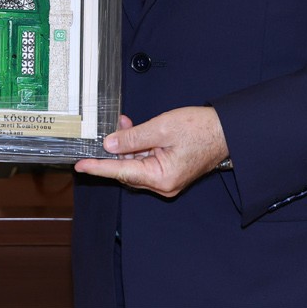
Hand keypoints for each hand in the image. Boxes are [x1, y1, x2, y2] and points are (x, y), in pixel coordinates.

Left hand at [74, 107, 229, 198]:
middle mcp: (164, 184)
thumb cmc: (201, 129)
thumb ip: (133, 138)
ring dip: (128, 146)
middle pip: (128, 170)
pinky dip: (139, 147)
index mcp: (162, 178)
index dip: (98, 168)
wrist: (226, 130)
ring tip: (124, 123)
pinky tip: (135, 130)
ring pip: (137, 164)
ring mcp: (168, 179)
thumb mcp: (161, 128)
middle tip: (105, 132)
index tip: (80, 166)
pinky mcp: (171, 171)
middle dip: (115, 151)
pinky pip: (147, 161)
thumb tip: (110, 145)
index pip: (121, 172)